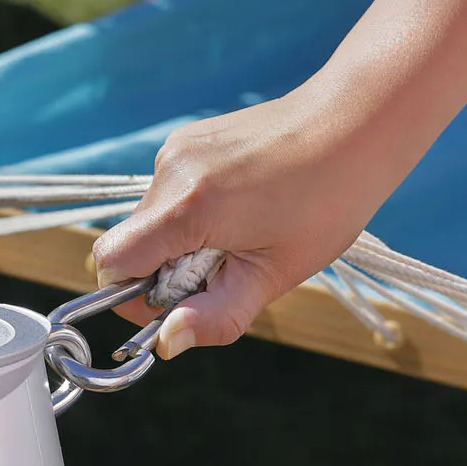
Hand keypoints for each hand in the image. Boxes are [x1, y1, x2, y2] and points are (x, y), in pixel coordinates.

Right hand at [90, 89, 395, 357]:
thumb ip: (217, 315)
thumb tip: (166, 343)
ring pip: (150, 221)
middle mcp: (170, 171)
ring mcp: (175, 150)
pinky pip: (168, 194)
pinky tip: (242, 206)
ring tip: (244, 231)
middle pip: (130, 244)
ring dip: (181, 242)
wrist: (356, 122)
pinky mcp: (186, 140)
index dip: (131, 296)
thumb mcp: (276, 273)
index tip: (180, 301)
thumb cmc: (327, 201)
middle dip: (166, 271)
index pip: (111, 262)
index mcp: (188, 207)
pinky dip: (192, 213)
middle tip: (229, 266)